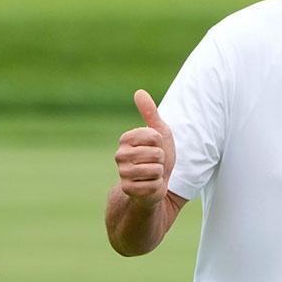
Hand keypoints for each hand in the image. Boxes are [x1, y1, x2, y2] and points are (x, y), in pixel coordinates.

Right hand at [115, 89, 175, 207]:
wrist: (155, 182)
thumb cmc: (158, 156)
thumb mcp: (159, 132)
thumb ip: (150, 112)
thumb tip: (139, 91)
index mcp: (126, 139)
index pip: (153, 136)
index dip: (160, 143)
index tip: (155, 147)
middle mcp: (120, 155)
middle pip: (156, 154)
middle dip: (162, 159)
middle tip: (155, 163)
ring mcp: (123, 173)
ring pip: (155, 169)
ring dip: (159, 173)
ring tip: (152, 173)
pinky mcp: (128, 189)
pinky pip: (153, 185)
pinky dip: (156, 186)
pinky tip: (149, 185)